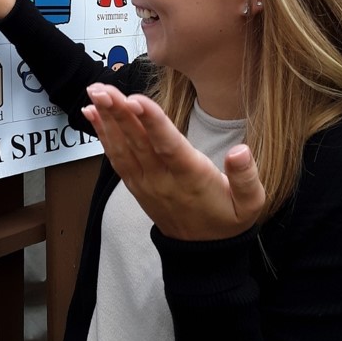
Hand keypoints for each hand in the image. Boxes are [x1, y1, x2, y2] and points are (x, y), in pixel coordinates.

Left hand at [82, 84, 264, 240]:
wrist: (201, 253)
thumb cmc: (227, 220)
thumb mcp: (250, 204)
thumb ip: (246, 177)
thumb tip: (241, 151)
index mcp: (191, 177)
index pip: (168, 146)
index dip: (152, 122)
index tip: (135, 100)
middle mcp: (162, 178)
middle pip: (138, 141)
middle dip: (119, 112)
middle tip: (102, 88)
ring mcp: (145, 182)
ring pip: (122, 147)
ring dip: (107, 119)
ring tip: (95, 92)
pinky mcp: (135, 184)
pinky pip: (115, 157)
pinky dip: (102, 135)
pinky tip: (91, 114)